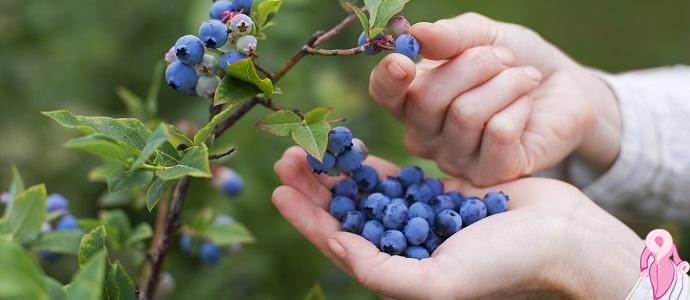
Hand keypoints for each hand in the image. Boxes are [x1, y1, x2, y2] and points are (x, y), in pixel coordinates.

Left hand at [272, 147, 640, 298]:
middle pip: (347, 214)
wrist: (561, 238)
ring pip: (366, 193)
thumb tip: (336, 247)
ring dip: (337, 172)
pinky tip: (352, 149)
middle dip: (315, 188)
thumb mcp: (438, 283)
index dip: (306, 219)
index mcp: (399, 273)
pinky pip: (397, 178)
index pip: (339, 244)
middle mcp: (404, 247)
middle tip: (288, 157)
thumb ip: (383, 272)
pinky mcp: (440, 194)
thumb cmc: (505, 267)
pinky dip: (373, 165)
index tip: (279, 190)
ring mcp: (421, 219)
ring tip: (310, 147)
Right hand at [369, 13, 621, 185]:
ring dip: (505, 84)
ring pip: (466, 114)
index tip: (404, 61)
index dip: (388, 78)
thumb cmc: (514, 60)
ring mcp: (454, 159)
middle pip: (427, 99)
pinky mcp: (489, 175)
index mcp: (411, 98)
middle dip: (473, 65)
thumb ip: (450, 36)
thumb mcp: (483, 35)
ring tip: (524, 78)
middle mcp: (424, 135)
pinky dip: (519, 108)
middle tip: (504, 58)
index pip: (383, 93)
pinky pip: (498, 134)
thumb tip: (417, 34)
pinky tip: (526, 107)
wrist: (563, 88)